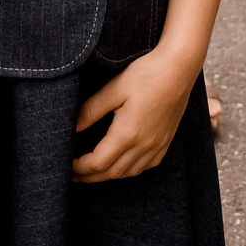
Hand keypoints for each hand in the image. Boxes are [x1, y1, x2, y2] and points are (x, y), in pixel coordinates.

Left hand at [71, 46, 200, 182]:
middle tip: (72, 175)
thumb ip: (90, 111)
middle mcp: (144, 146)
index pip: (98, 163)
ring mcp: (157, 146)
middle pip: (112, 173)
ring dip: (108, 176)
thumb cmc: (146, 74)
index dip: (79, 168)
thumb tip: (70, 128)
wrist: (179, 68)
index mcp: (128, 134)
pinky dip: (128, 171)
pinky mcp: (165, 142)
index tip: (66, 165)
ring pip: (129, 172)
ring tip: (91, 173)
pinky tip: (120, 164)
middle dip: (89, 177)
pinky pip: (145, 166)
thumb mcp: (113, 89)